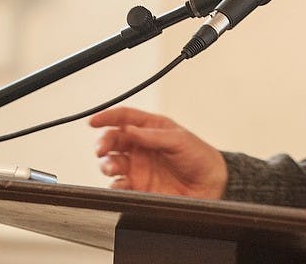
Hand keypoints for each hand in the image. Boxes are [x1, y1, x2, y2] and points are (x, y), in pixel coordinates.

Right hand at [91, 106, 226, 198]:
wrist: (210, 185)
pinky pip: (118, 185)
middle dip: (103, 143)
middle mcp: (141, 147)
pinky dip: (115, 184)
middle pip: (113, 140)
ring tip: (114, 167)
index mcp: (151, 129)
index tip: (94, 121)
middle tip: (101, 149)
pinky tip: (121, 183)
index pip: (125, 118)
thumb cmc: (200, 157)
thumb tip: (129, 130)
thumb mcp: (180, 140)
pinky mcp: (138, 187)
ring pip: (111, 162)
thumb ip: (154, 136)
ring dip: (107, 164)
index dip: (108, 117)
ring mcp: (138, 167)